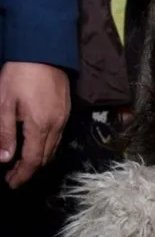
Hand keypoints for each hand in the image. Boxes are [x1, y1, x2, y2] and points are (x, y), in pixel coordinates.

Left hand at [0, 62, 70, 187]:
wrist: (44, 52)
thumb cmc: (19, 75)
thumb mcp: (4, 102)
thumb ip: (5, 132)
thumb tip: (4, 158)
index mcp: (39, 126)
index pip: (32, 159)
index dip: (22, 175)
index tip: (11, 184)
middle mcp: (56, 127)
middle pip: (45, 158)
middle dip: (30, 171)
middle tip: (14, 177)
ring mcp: (63, 120)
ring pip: (53, 149)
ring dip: (39, 160)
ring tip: (23, 165)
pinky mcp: (66, 113)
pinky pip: (58, 138)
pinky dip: (46, 148)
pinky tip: (35, 146)